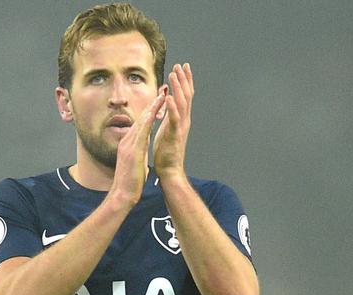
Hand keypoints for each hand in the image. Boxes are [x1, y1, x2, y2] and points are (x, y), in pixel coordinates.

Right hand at [109, 88, 166, 204]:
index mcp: (128, 144)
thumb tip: (142, 147)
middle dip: (152, 104)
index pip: (141, 123)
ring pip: (141, 122)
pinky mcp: (132, 151)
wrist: (121, 194)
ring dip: (151, 108)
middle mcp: (127, 141)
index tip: (159, 100)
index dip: (150, 111)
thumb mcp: (135, 162)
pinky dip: (148, 121)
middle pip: (141, 118)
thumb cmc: (129, 182)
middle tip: (162, 90)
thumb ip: (138, 152)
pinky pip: (141, 133)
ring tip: (161, 95)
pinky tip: (154, 112)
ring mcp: (128, 146)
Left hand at [153, 62, 192, 179]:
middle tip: (181, 64)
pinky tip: (168, 96)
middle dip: (184, 79)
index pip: (185, 96)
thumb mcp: (166, 131)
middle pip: (187, 95)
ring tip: (174, 74)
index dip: (184, 81)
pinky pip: (174, 118)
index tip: (182, 68)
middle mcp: (184, 121)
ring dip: (178, 87)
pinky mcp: (174, 135)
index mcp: (181, 119)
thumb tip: (165, 107)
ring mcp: (181, 127)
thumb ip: (168, 119)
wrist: (170, 170)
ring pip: (182, 103)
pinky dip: (171, 106)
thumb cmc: (166, 153)